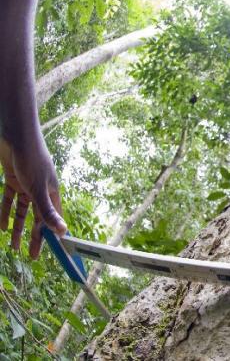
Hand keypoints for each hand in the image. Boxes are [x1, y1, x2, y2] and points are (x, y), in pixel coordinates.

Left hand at [0, 137, 65, 257]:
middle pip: (38, 218)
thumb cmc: (31, 160)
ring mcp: (26, 185)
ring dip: (18, 229)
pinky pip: (9, 201)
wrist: (15, 136)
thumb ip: (48, 211)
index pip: (53, 219)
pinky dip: (5, 213)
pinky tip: (2, 227)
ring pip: (22, 212)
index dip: (51, 235)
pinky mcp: (12, 180)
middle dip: (34, 236)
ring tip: (13, 247)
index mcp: (52, 193)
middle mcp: (41, 190)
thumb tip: (62, 231)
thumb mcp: (38, 189)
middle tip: (31, 255)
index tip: (50, 251)